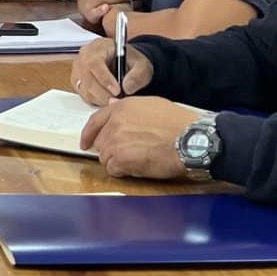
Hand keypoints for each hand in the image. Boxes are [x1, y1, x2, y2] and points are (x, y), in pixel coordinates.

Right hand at [70, 38, 154, 105]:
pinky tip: (109, 98)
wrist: (126, 63)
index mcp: (98, 46)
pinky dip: (97, 101)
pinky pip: (84, 96)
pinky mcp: (78, 82)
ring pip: (85, 90)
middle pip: (87, 79)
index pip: (94, 62)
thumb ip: (137, 75)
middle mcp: (84, 57)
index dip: (104, 78)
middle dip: (103, 94)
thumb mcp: (142, 65)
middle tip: (118, 101)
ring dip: (101, 99)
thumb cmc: (131, 61)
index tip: (117, 91)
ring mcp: (79, 70)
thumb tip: (127, 88)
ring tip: (116, 99)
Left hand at [79, 97, 203, 178]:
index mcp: (121, 108)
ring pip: (105, 157)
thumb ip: (128, 108)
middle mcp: (114, 123)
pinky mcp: (120, 159)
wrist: (190, 139)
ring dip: (118, 161)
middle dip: (111, 150)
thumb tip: (112, 104)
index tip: (86, 143)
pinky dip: (123, 171)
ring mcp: (115, 142)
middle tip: (130, 154)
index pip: (95, 121)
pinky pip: (113, 170)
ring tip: (139, 159)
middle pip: (101, 142)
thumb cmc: (178, 123)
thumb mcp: (152, 105)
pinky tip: (139, 167)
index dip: (89, 134)